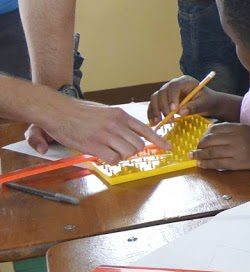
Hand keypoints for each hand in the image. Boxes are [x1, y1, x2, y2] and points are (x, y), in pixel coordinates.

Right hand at [28, 99, 171, 163]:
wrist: (57, 110)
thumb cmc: (79, 111)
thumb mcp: (105, 111)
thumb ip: (120, 122)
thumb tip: (132, 134)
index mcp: (121, 115)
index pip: (146, 129)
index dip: (159, 141)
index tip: (169, 148)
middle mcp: (117, 124)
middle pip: (139, 146)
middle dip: (133, 151)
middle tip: (119, 149)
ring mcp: (106, 135)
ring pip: (128, 153)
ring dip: (121, 156)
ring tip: (108, 150)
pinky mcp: (95, 145)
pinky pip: (113, 160)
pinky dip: (111, 161)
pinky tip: (102, 154)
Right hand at [148, 75, 229, 124]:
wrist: (206, 103)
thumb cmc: (207, 101)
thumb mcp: (204, 103)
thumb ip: (194, 106)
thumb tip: (181, 112)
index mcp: (185, 81)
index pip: (174, 86)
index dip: (172, 97)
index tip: (174, 110)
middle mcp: (173, 84)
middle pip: (162, 92)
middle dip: (163, 106)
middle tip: (168, 119)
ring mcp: (167, 91)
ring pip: (156, 98)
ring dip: (155, 110)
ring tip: (157, 122)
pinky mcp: (163, 99)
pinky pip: (154, 104)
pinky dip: (152, 113)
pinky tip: (153, 122)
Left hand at [191, 123, 249, 178]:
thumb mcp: (248, 132)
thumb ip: (232, 131)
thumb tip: (210, 132)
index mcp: (240, 128)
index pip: (216, 128)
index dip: (204, 134)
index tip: (200, 140)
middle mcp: (238, 138)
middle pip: (211, 140)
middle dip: (199, 145)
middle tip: (193, 150)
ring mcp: (238, 151)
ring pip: (212, 152)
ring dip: (199, 155)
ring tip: (193, 157)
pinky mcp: (239, 163)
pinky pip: (218, 163)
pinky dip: (207, 164)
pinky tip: (201, 165)